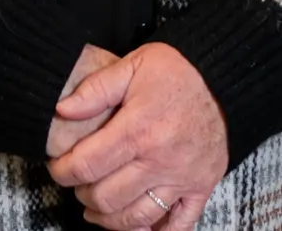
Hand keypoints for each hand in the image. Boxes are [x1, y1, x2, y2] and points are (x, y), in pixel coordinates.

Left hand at [48, 44, 227, 229]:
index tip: (58, 168)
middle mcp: (159, 160)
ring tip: (97, 208)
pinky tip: (137, 225)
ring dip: (109, 219)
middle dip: (83, 195)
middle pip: (107, 198)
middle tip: (78, 185)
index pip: (87, 166)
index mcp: (138, 129)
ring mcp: (182, 179)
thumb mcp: (134, 65)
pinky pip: (177, 226)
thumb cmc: (177, 72)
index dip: (63, 172)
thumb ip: (96, 89)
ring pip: (136, 218)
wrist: (223, 81)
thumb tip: (63, 110)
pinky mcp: (201, 188)